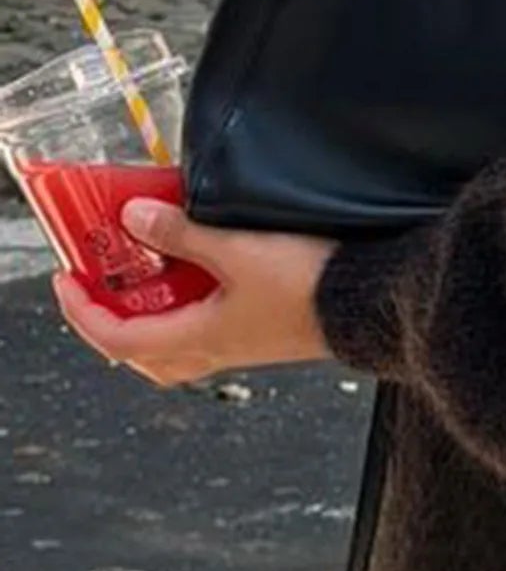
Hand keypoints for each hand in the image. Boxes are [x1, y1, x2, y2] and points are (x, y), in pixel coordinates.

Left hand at [52, 201, 336, 388]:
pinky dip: (189, 305)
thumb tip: (134, 217)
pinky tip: (202, 271)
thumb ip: (183, 234)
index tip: (67, 280)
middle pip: (144, 353)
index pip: (117, 337)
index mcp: (200, 337)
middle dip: (113, 322)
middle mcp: (218, 347)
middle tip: (102, 285)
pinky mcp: (266, 329)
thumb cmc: (315, 286)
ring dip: (151, 315)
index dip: (82, 311)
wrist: (373, 302)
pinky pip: (209, 327)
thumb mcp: (237, 249)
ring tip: (147, 276)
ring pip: (177, 345)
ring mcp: (243, 342)